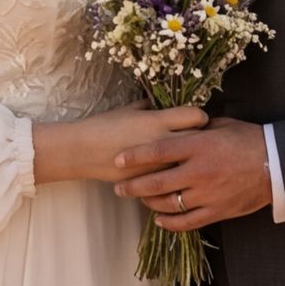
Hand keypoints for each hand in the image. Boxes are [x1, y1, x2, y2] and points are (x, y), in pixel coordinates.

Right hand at [33, 103, 205, 185]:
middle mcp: (162, 142)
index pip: (196, 116)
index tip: (197, 120)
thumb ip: (151, 107)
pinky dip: (175, 175)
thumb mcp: (129, 110)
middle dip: (202, 140)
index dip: (200, 117)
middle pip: (199, 140)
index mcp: (157, 120)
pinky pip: (172, 178)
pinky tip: (173, 174)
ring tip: (189, 159)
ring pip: (188, 163)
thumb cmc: (104, 125)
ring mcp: (157, 165)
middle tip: (200, 140)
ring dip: (191, 160)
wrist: (82, 151)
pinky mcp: (150, 181)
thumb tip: (165, 104)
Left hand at [112, 116, 270, 231]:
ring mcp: (207, 194)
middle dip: (133, 186)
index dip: (135, 156)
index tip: (118, 159)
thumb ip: (196, 129)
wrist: (278, 165)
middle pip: (157, 181)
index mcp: (199, 146)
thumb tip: (177, 125)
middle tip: (119, 188)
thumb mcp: (221, 126)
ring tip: (139, 199)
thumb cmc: (249, 140)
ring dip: (149, 202)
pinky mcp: (217, 211)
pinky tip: (159, 218)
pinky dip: (170, 222)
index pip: (158, 150)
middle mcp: (199, 172)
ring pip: (169, 204)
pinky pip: (187, 222)